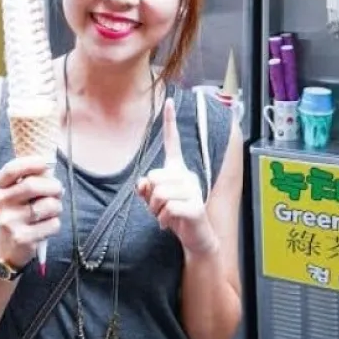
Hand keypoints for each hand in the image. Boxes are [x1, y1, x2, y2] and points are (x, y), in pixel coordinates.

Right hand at [0, 156, 62, 268]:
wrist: (7, 247)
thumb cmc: (18, 212)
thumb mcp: (15, 193)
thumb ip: (29, 177)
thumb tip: (49, 168)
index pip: (12, 169)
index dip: (32, 163)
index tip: (46, 164)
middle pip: (32, 185)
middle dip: (53, 186)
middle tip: (59, 190)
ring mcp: (8, 222)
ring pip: (48, 204)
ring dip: (57, 206)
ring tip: (52, 210)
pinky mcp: (21, 238)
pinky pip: (53, 224)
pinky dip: (56, 223)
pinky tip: (46, 226)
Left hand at [137, 98, 218, 255]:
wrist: (196, 238)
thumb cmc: (175, 217)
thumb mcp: (156, 202)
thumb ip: (146, 190)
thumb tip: (142, 183)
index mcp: (178, 170)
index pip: (173, 142)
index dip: (170, 122)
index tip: (169, 101)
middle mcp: (187, 175)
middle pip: (153, 177)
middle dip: (149, 198)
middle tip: (159, 209)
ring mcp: (193, 190)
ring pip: (158, 193)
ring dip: (154, 210)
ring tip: (164, 216)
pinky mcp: (195, 206)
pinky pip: (166, 208)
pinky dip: (162, 220)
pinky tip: (168, 225)